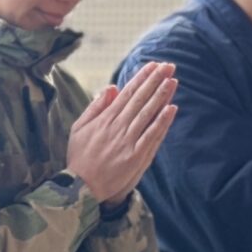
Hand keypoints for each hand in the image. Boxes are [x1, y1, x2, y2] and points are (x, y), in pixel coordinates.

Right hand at [64, 60, 177, 203]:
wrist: (80, 185)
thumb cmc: (79, 156)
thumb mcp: (79, 127)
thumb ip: (95, 106)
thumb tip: (111, 88)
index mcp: (105, 118)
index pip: (128, 92)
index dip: (142, 78)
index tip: (154, 65)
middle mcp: (118, 126)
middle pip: (141, 99)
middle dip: (155, 81)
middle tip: (169, 66)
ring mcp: (128, 141)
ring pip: (148, 113)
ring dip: (161, 96)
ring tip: (173, 81)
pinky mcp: (135, 156)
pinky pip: (151, 135)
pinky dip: (162, 122)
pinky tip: (171, 109)